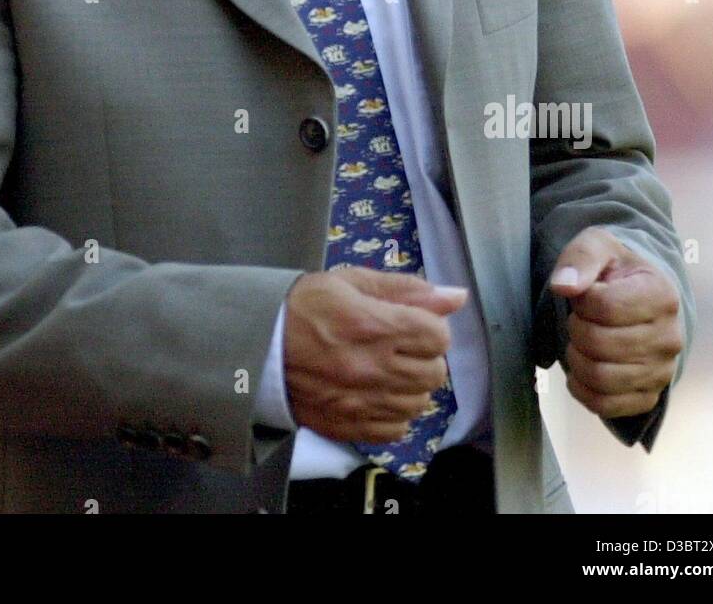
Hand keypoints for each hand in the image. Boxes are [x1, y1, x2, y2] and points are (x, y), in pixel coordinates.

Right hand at [283, 267, 467, 443]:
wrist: (257, 344)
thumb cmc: (303, 306)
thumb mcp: (351, 282)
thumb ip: (405, 289)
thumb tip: (455, 296)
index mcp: (373, 325)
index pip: (438, 336)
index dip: (430, 327)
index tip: (413, 323)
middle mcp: (371, 367)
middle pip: (435, 372)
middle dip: (425, 356)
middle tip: (399, 345)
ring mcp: (361, 401)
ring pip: (419, 403)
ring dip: (411, 385)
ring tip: (387, 369)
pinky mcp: (349, 425)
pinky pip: (396, 430)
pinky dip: (394, 414)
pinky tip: (376, 394)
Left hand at [549, 227, 683, 420]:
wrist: (638, 293)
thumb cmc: (616, 269)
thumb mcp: (598, 245)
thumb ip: (580, 259)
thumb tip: (563, 286)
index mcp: (662, 296)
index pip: (604, 307)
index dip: (581, 300)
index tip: (585, 294)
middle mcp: (670, 338)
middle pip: (599, 344)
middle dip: (576, 328)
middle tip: (580, 318)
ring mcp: (662, 372)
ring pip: (601, 378)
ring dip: (576, 358)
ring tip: (581, 341)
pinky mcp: (649, 396)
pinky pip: (607, 406)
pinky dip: (582, 390)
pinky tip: (580, 370)